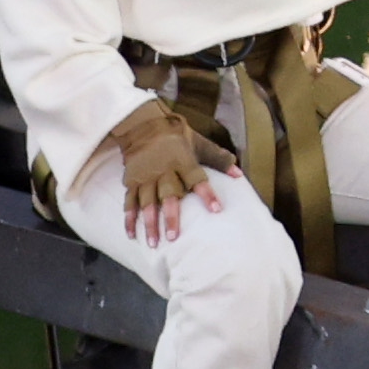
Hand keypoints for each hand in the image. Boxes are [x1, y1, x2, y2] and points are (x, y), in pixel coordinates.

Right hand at [108, 99, 231, 245]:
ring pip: (146, 202)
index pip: (197, 179)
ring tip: (153, 243)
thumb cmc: (176, 136)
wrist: (143, 125)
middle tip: (173, 236)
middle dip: (170, 216)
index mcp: (182, 161)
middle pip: (168, 195)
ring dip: (149, 223)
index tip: (216, 210)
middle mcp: (163, 171)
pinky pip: (129, 202)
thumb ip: (218, 159)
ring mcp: (145, 177)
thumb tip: (239, 175)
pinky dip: (129, 218)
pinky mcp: (131, 181)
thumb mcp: (199, 143)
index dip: (207, 194)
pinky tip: (132, 234)